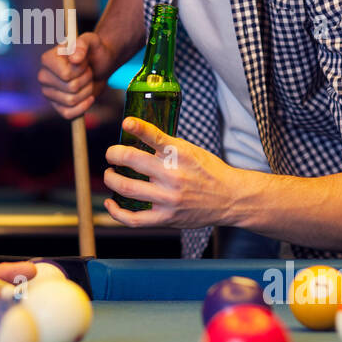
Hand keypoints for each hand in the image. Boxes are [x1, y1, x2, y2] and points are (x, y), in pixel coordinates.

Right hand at [38, 32, 114, 118]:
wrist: (100, 65)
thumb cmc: (94, 51)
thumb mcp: (92, 41)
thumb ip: (83, 44)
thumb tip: (75, 59)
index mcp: (47, 60)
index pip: (66, 75)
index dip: (81, 70)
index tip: (84, 62)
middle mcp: (43, 76)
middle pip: (71, 88)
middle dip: (86, 80)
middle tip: (88, 71)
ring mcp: (48, 93)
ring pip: (72, 101)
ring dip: (87, 91)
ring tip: (88, 81)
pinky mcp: (57, 106)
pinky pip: (69, 114)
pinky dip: (84, 107)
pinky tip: (88, 97)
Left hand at [103, 117, 249, 228]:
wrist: (230, 198)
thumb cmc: (208, 171)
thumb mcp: (191, 150)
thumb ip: (166, 145)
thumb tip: (138, 134)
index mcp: (180, 155)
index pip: (155, 137)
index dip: (137, 127)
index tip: (126, 122)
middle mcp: (173, 176)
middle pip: (132, 161)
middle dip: (114, 154)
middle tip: (111, 154)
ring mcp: (168, 199)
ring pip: (127, 188)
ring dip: (112, 179)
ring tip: (111, 174)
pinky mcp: (166, 218)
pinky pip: (134, 219)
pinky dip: (116, 212)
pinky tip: (110, 203)